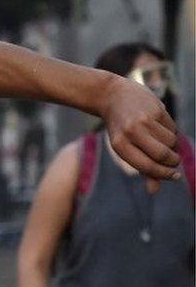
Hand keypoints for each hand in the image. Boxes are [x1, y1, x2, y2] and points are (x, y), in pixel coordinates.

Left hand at [100, 77, 180, 192]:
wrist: (114, 96)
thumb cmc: (120, 128)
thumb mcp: (124, 147)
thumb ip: (141, 168)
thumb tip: (154, 191)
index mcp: (119, 145)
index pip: (147, 166)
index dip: (163, 174)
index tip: (173, 176)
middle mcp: (131, 132)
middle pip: (162, 155)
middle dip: (172, 162)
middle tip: (173, 162)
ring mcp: (145, 120)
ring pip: (171, 142)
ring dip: (173, 147)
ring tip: (165, 144)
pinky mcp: (156, 109)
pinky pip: (172, 129)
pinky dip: (171, 133)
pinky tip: (161, 128)